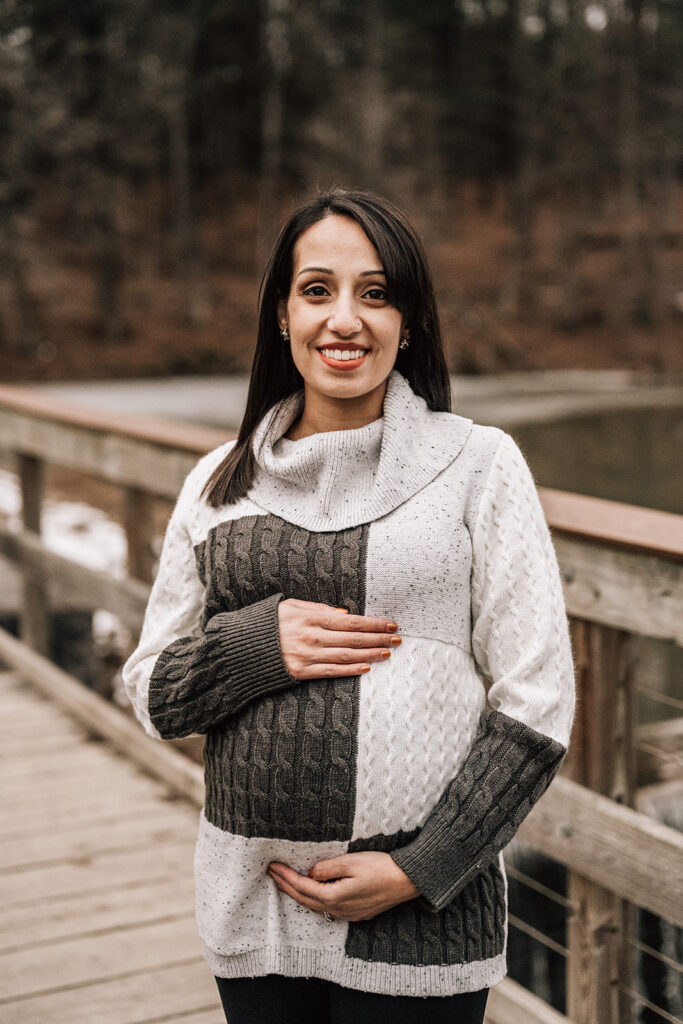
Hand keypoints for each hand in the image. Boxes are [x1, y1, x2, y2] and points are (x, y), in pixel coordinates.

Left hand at [266, 851, 420, 921]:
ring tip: (284, 883)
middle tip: (272, 873)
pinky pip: (327, 908)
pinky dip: (313, 899)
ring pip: (315, 906)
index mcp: (334, 896)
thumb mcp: (351, 861)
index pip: (302, 886)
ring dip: (298, 894)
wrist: (406, 881)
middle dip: (286, 886)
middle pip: (304, 899)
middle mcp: (338, 909)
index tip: (272, 866)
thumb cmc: (380, 867)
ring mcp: (348, 914)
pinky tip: (311, 893)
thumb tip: (311, 872)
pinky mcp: (356, 913)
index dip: (285, 876)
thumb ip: (327, 868)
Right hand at [277, 599, 400, 680]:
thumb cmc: (268, 622)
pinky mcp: (302, 672)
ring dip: (370, 654)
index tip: (390, 624)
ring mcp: (307, 655)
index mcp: (311, 617)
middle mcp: (312, 636)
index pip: (351, 621)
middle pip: (353, 638)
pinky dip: (350, 670)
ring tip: (388, 652)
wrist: (241, 646)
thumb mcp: (290, 606)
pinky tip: (366, 667)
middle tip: (398, 638)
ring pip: (346, 656)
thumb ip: (318, 608)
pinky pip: (331, 672)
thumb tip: (345, 614)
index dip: (373, 623)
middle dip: (378, 638)